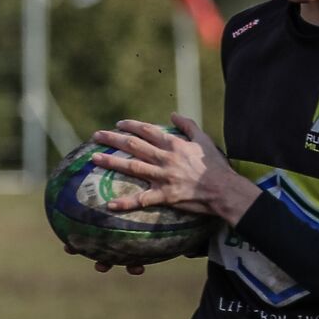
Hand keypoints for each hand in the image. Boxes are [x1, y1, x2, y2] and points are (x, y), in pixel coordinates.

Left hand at [91, 113, 254, 221]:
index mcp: (174, 144)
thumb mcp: (204, 140)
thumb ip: (188, 125)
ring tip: (94, 158)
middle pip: (134, 145)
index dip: (130, 126)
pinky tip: (109, 204)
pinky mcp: (165, 196)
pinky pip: (142, 200)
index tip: (117, 124)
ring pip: (132, 167)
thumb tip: (172, 114)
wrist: (224, 189)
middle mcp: (165, 158)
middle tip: (96, 136)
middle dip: (113, 139)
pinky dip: (125, 203)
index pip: (147, 130)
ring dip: (111, 162)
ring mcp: (163, 177)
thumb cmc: (216, 165)